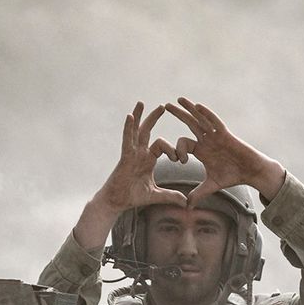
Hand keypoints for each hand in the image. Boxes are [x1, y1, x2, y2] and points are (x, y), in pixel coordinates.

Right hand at [72, 102, 188, 248]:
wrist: (117, 202)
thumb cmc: (133, 197)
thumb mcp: (156, 195)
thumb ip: (171, 196)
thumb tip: (186, 202)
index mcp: (148, 159)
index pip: (162, 146)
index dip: (172, 150)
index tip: (179, 160)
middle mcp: (139, 153)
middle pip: (147, 131)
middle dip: (154, 118)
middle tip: (163, 105)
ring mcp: (131, 154)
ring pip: (136, 131)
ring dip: (139, 116)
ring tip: (142, 102)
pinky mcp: (125, 157)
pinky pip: (127, 140)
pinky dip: (128, 128)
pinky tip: (130, 116)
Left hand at [164, 98, 285, 203]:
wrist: (250, 172)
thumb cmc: (233, 176)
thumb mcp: (212, 185)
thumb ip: (198, 193)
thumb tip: (187, 206)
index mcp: (201, 150)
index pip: (184, 144)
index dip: (178, 150)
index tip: (177, 160)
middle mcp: (207, 139)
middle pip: (189, 124)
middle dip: (178, 115)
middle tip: (165, 106)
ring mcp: (216, 135)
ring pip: (200, 119)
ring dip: (189, 110)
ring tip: (178, 100)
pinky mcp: (226, 134)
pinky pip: (214, 122)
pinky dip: (206, 114)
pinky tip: (197, 107)